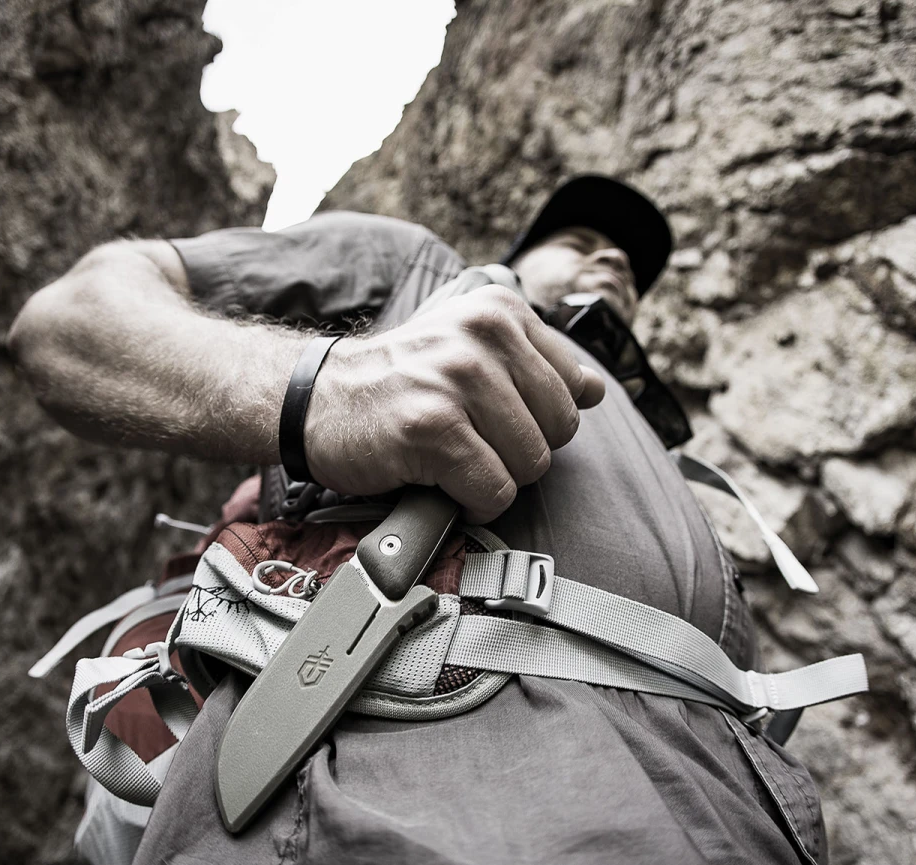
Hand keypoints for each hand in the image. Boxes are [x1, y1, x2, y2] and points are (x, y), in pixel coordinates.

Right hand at [301, 285, 605, 522]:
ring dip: (495, 478)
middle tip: (471, 442)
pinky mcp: (433, 428)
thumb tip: (597, 391)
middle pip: (559, 431)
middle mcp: (483, 336)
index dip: (538, 420)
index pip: (574, 389)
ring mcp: (457, 380)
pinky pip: (494, 491)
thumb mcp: (469, 348)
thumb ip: (535, 364)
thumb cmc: (400, 383)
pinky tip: (443, 483)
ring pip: (531, 465)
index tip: (496, 419)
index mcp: (501, 312)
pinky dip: (473, 502)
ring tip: (454, 459)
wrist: (317, 399)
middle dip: (520, 452)